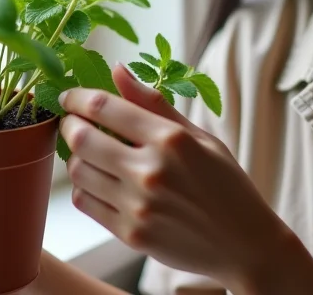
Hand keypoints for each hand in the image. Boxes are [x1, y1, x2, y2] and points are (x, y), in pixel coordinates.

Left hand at [59, 64, 287, 290]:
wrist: (244, 243)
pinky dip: (83, 187)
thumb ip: (153, 103)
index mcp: (170, 138)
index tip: (69, 96)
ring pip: (79, 171)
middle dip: (69, 124)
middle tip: (72, 121)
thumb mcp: (198, 135)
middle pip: (82, 138)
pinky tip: (97, 179)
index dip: (77, 97)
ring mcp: (138, 206)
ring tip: (88, 151)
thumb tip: (118, 69)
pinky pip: (86, 203)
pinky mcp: (131, 234)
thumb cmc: (225, 182)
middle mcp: (151, 170)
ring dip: (76, 156)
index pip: (105, 107)